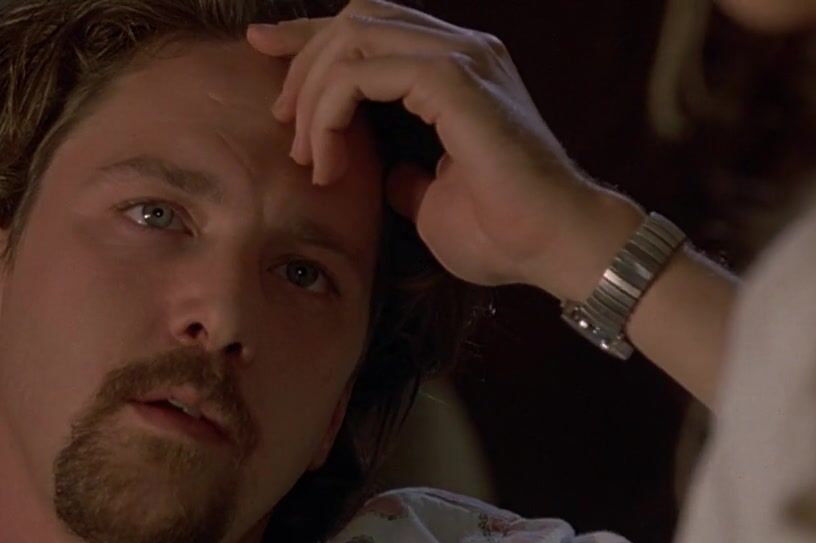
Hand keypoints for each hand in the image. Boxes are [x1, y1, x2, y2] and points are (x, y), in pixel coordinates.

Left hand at [246, 0, 641, 293]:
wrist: (554, 248)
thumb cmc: (503, 233)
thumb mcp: (432, 199)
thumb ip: (405, 175)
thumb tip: (382, 175)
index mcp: (457, 68)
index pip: (370, 28)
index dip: (311, 37)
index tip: (261, 48)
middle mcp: (461, 50)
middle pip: (355, 18)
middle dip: (302, 59)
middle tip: (281, 119)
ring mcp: (461, 59)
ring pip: (352, 39)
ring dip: (314, 95)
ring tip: (306, 153)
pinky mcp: (455, 81)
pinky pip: (365, 72)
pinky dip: (332, 111)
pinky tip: (326, 156)